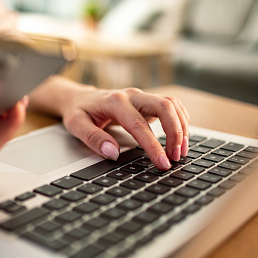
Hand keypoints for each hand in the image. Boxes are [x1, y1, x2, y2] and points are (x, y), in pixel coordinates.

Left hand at [44, 81, 188, 169]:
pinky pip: (171, 105)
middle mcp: (132, 95)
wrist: (80, 98)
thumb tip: (112, 153)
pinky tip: (180, 137)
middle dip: (176, 132)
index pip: (139, 125)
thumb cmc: (79, 112)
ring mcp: (141, 96)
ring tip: (180, 151)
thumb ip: (93, 138)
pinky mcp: (147, 101)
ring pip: (172, 104)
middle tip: (176, 157)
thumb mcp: (76, 125)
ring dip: (181, 127)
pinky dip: (180, 120)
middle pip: (164, 106)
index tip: (162, 163)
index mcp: (114, 102)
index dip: (153, 145)